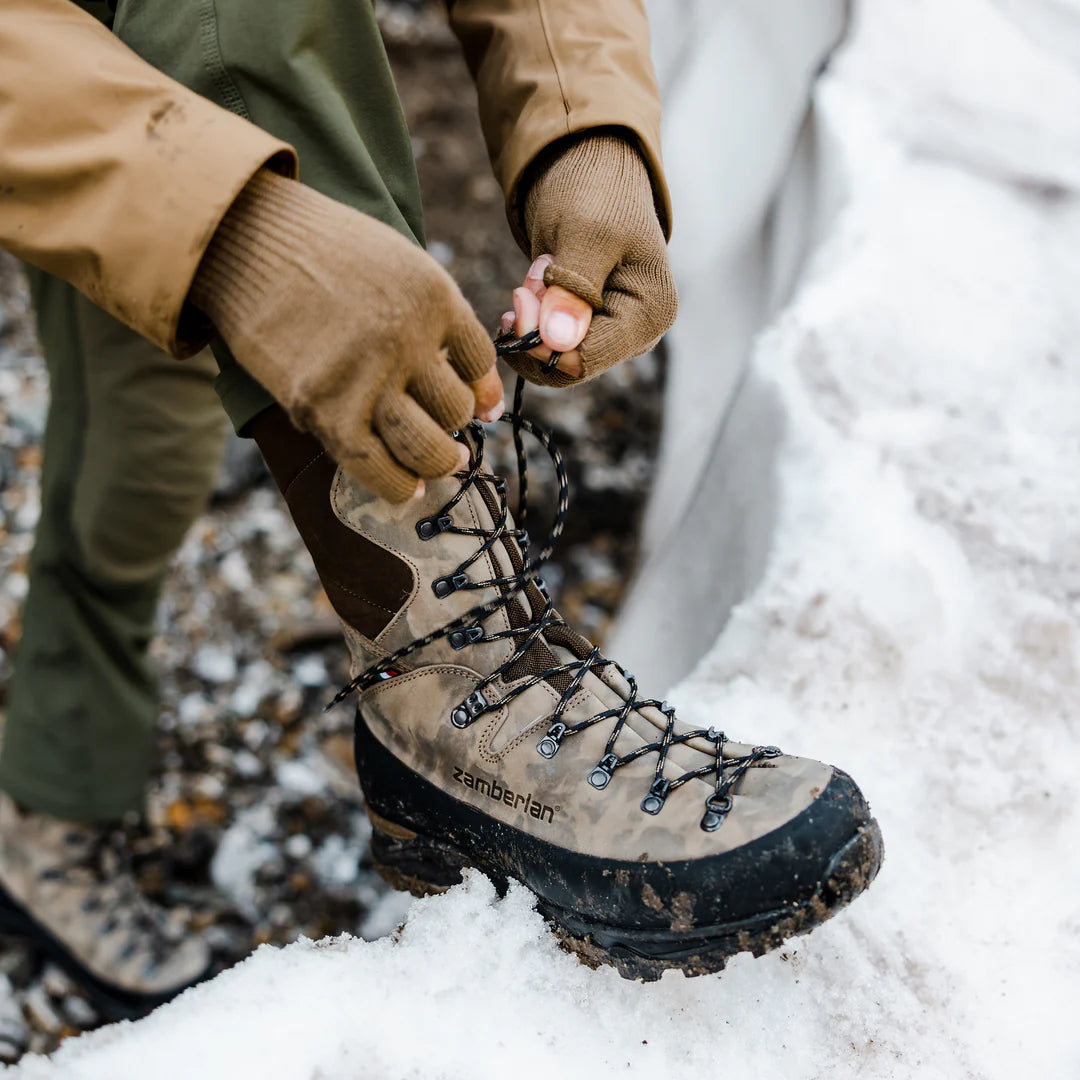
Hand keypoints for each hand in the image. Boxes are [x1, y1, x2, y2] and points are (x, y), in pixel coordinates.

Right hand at [190, 170, 502, 502]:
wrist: (240, 240)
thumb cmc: (319, 251)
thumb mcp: (395, 263)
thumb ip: (433, 318)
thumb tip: (475, 392)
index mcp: (433, 296)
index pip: (479, 361)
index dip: (482, 391)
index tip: (479, 409)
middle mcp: (408, 337)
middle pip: (457, 409)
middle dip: (457, 429)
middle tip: (451, 441)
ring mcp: (366, 375)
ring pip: (428, 446)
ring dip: (439, 463)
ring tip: (439, 464)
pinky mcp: (324, 407)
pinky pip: (376, 467)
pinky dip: (398, 487)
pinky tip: (407, 490)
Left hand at [504, 132, 677, 386]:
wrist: (593, 167)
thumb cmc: (596, 191)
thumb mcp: (582, 233)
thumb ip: (572, 289)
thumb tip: (559, 343)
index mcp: (650, 314)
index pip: (586, 359)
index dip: (542, 341)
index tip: (518, 295)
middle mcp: (639, 333)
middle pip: (569, 365)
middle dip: (536, 327)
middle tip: (527, 280)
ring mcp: (616, 333)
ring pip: (555, 358)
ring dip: (533, 320)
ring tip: (536, 273)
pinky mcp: (593, 328)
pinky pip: (552, 345)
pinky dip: (534, 319)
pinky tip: (535, 284)